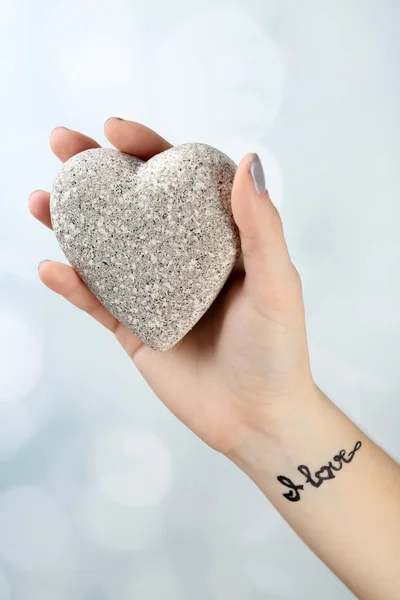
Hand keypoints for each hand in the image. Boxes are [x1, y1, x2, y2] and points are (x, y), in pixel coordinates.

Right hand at [29, 119, 315, 458]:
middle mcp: (181, 259)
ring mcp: (152, 292)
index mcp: (216, 239)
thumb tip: (248, 158)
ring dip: (70, 223)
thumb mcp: (276, 284)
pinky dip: (72, 285)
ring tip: (39, 201)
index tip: (113, 129)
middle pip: (132, 206)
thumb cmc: (276, 350)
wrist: (256, 419)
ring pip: (105, 248)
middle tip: (61, 145)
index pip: (177, 183)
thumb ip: (260, 225)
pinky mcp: (133, 328)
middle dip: (94, 173)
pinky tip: (51, 268)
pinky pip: (97, 301)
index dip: (147, 149)